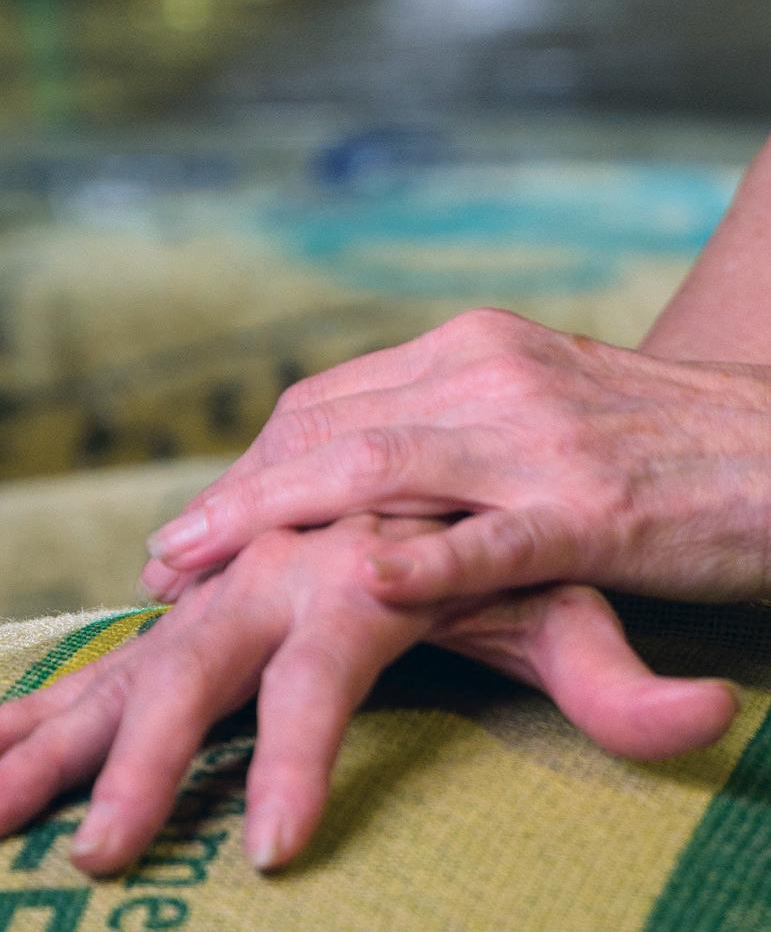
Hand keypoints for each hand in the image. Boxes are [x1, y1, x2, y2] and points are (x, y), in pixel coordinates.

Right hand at [0, 517, 733, 878]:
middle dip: (140, 758)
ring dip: (62, 718)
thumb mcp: (582, 604)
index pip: (326, 671)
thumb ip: (623, 674)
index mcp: (370, 564)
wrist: (483, 434)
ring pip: (140, 645)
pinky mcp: (218, 586)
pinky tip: (3, 735)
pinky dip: (58, 685)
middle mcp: (292, 558)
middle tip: (94, 854)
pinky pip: (125, 643)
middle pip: (200, 657)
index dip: (301, 757)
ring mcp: (245, 570)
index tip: (271, 854)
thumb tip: (708, 718)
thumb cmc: (534, 537)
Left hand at [140, 309, 770, 617]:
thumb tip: (367, 483)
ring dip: (273, 520)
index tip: (192, 525)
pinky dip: (422, 559)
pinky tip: (361, 582)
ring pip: (380, 467)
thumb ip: (461, 435)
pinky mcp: (599, 512)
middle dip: (233, 497)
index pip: (329, 401)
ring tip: (200, 575)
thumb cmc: (674, 453)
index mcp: (481, 349)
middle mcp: (497, 376)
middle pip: (329, 428)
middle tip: (162, 561)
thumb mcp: (551, 416)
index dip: (249, 464)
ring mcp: (544, 441)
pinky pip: (492, 536)